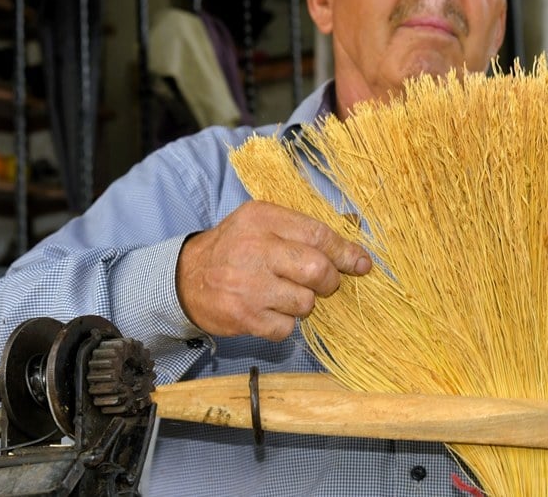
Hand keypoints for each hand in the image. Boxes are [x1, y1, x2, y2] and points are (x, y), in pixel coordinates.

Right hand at [176, 201, 370, 340]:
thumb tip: (353, 253)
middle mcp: (255, 249)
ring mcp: (248, 285)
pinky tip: (269, 311)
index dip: (346, 252)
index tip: (361, 264)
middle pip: (317, 269)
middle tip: (324, 284)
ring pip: (306, 302)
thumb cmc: (235, 249)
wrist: (186, 278)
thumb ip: (300, 231)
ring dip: (304, 304)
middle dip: (329, 281)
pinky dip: (284, 324)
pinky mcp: (244, 316)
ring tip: (285, 296)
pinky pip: (286, 328)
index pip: (318, 235)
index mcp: (262, 219)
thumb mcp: (261, 224)